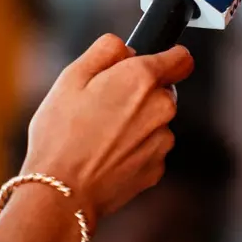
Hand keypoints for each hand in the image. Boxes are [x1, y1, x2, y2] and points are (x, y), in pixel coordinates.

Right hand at [19, 34, 194, 230]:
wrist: (62, 193)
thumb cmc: (61, 135)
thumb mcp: (71, 77)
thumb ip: (105, 50)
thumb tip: (126, 48)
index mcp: (142, 78)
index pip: (181, 58)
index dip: (167, 58)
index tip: (150, 64)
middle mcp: (161, 106)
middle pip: (163, 90)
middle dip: (140, 94)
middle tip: (103, 106)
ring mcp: (162, 140)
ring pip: (156, 121)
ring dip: (137, 124)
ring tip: (100, 136)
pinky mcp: (157, 167)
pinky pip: (150, 149)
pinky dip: (134, 150)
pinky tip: (107, 157)